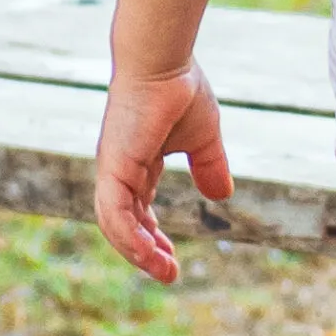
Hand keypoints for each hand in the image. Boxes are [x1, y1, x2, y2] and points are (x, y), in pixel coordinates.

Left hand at [94, 63, 231, 283]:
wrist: (164, 63)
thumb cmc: (181, 90)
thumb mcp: (204, 138)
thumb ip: (210, 167)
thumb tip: (223, 197)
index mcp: (137, 163)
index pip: (139, 210)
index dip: (153, 236)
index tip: (172, 260)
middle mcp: (119, 171)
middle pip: (126, 224)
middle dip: (146, 251)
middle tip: (169, 273)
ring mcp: (112, 171)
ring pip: (116, 225)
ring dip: (138, 252)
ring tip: (164, 270)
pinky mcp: (113, 169)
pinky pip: (114, 214)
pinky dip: (129, 237)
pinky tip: (147, 253)